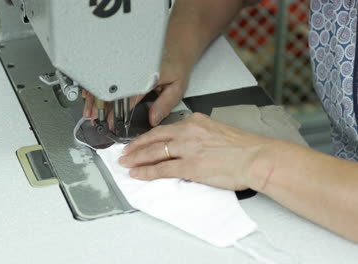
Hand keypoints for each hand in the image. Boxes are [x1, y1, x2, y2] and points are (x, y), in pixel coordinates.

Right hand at [82, 57, 190, 127]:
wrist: (177, 42)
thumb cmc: (177, 63)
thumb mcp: (177, 87)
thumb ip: (165, 104)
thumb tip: (153, 119)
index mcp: (144, 77)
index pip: (126, 99)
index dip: (117, 113)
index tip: (110, 122)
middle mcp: (132, 69)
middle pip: (111, 91)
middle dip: (100, 108)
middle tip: (94, 118)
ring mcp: (124, 64)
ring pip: (105, 82)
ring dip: (95, 98)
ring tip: (90, 110)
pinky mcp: (121, 61)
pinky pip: (104, 73)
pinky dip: (97, 85)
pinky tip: (90, 94)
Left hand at [118, 113, 274, 190]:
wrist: (257, 158)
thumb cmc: (245, 148)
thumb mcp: (219, 132)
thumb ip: (200, 136)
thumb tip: (189, 147)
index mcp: (196, 122)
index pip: (165, 128)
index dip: (149, 136)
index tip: (141, 141)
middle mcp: (189, 132)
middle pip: (154, 138)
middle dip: (136, 146)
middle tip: (125, 152)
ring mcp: (188, 149)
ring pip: (154, 152)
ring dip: (137, 159)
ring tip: (126, 163)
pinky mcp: (190, 166)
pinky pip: (161, 169)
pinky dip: (147, 172)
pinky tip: (138, 174)